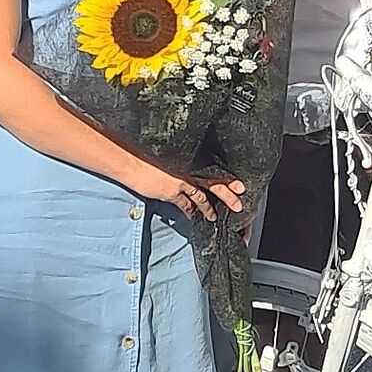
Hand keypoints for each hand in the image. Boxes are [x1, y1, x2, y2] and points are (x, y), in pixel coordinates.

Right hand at [133, 164, 250, 221]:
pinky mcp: (171, 192)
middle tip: (238, 204)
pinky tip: (194, 216)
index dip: (227, 178)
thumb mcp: (168, 155)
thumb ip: (180, 162)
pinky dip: (191, 212)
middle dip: (227, 195)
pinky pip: (185, 205)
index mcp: (190, 159)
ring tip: (216, 216)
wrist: (132, 160)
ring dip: (210, 208)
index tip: (239, 184)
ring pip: (202, 197)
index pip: (213, 169)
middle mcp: (189, 170)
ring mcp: (181, 182)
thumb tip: (184, 167)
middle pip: (214, 183)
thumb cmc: (146, 154)